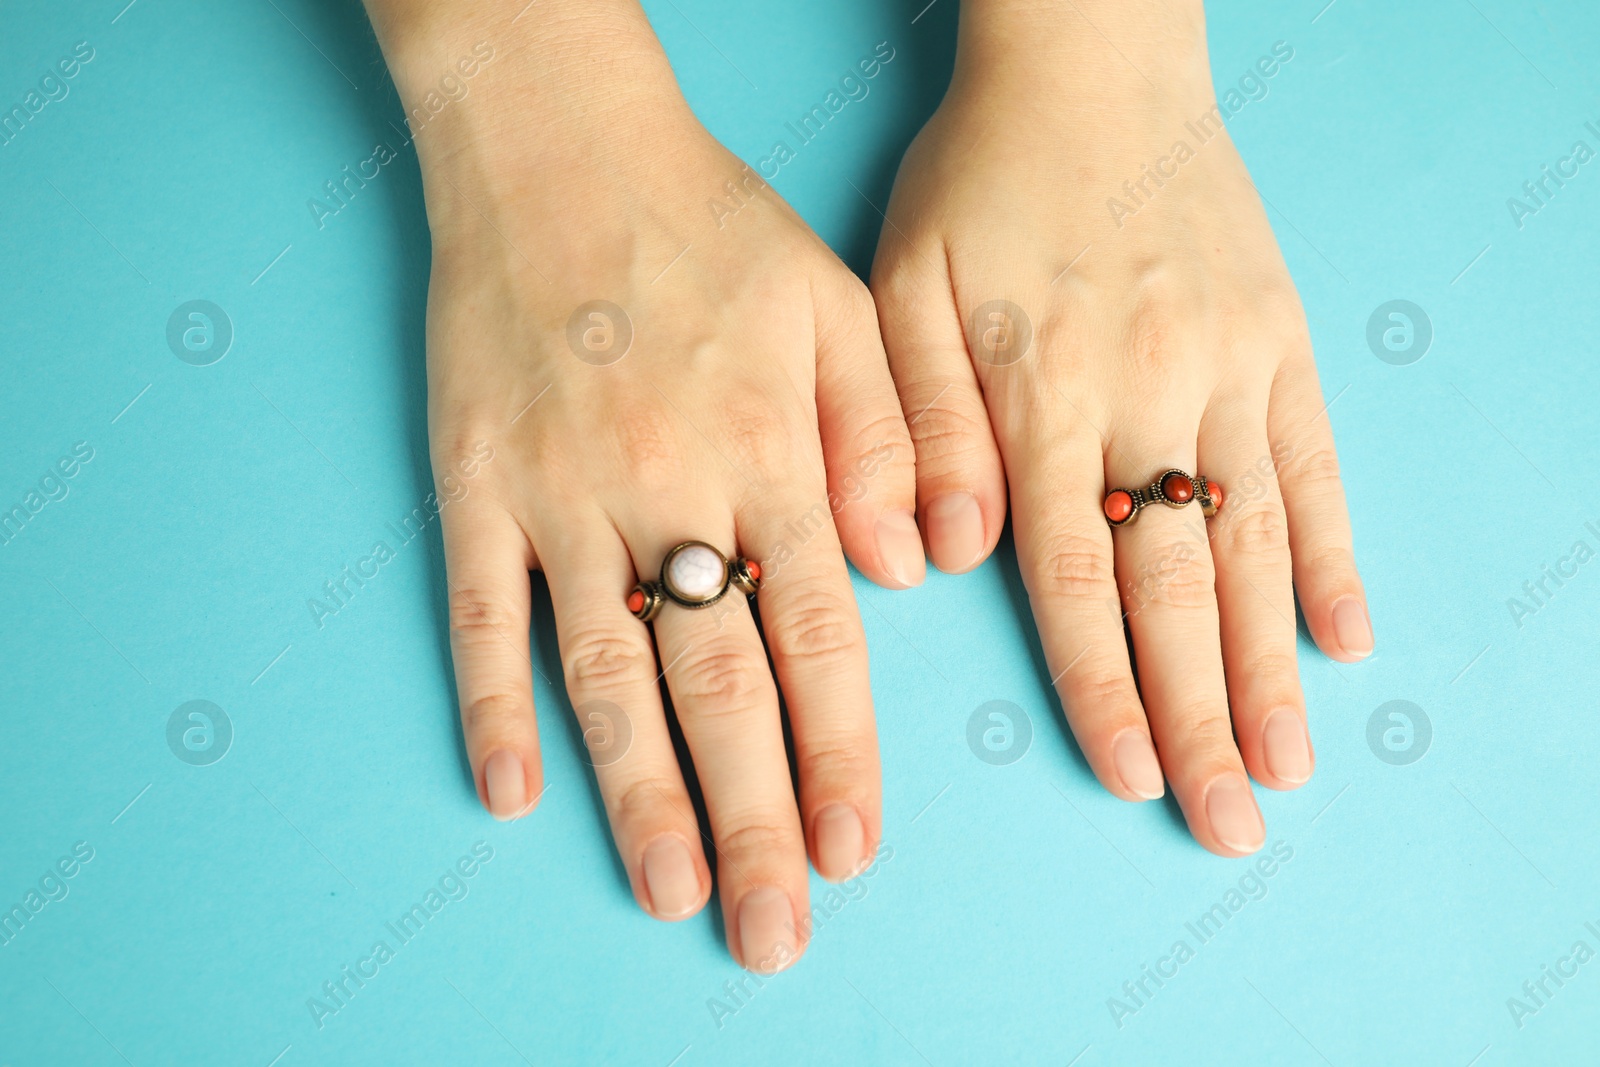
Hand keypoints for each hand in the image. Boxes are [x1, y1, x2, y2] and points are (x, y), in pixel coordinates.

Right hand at [363, 0, 918, 968]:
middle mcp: (668, 483)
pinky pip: (477, 611)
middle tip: (770, 928)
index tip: (852, 850)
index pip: (816, 635)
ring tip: (668, 891)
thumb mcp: (839, 304)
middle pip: (718, 682)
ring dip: (637, 789)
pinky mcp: (473, 479)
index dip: (840, 752)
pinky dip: (489, 701)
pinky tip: (507, 792)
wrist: (559, 145)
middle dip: (751, 815)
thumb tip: (915, 569)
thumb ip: (891, 435)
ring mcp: (559, 490)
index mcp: (770, 446)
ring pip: (603, 670)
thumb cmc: (711, 228)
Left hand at [870, 0, 1371, 854]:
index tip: (1136, 777)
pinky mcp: (1279, 339)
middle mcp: (1148, 389)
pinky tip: (1349, 634)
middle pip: (1179, 583)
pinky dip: (1335, 552)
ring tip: (1292, 762)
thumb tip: (947, 554)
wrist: (1089, 63)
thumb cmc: (979, 181)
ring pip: (1258, 539)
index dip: (1106, 686)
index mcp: (1043, 390)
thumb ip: (919, 425)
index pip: (1078, 574)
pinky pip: (1316, 462)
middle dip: (1202, 714)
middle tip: (1231, 822)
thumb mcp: (899, 287)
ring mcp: (1229, 366)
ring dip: (1274, 661)